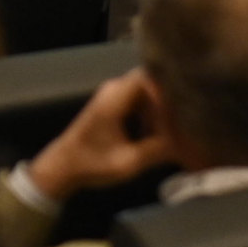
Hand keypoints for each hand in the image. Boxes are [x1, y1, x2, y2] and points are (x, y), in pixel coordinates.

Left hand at [28, 69, 182, 199]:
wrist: (60, 168)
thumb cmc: (91, 164)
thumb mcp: (128, 162)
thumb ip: (158, 150)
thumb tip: (187, 144)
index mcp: (116, 96)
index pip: (151, 78)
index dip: (169, 92)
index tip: (182, 110)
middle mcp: (115, 88)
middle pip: (151, 82)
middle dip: (168, 101)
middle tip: (183, 118)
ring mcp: (113, 95)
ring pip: (147, 91)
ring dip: (159, 109)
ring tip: (172, 129)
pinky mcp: (112, 104)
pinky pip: (139, 100)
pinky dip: (150, 113)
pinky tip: (156, 133)